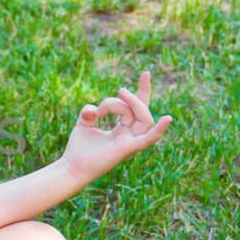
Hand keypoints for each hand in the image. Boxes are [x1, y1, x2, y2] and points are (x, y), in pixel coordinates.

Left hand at [59, 69, 172, 185]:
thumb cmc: (78, 149)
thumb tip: (93, 109)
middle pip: (141, 110)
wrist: (71, 167)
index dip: (142, 90)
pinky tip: (167, 118)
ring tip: (116, 98)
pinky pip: (148, 139)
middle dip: (138, 95)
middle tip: (120, 90)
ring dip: (131, 104)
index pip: (136, 108)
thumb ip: (90, 111)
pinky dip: (158, 130)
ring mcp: (130, 142)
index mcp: (123, 130)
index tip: (146, 72)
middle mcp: (130, 136)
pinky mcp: (127, 148)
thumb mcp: (84, 122)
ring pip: (142, 118)